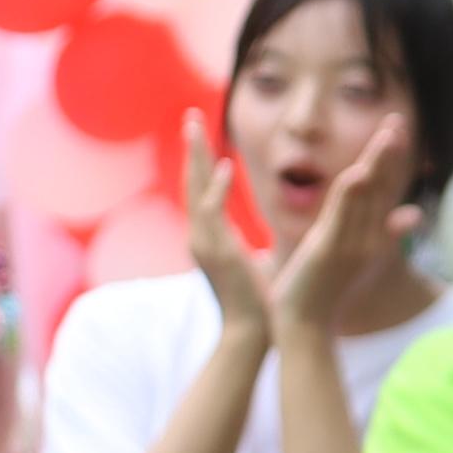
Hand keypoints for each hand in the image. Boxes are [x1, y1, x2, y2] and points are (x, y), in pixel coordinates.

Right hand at [174, 112, 267, 333]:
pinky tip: (224, 166)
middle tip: (191, 115)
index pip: (200, 192)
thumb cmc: (255, 306)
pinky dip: (216, 190)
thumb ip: (250, 253)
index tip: (202, 136)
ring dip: (195, 156)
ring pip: (195, 191)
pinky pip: (213, 214)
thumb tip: (263, 249)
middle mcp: (200, 238)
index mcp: (208, 239)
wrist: (250, 336)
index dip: (200, 164)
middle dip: (190, 149)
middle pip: (190, 183)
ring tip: (195, 125)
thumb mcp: (250, 269)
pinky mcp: (217, 253)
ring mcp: (204, 245)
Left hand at [263, 106, 412, 339]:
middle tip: (398, 120)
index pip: (387, 191)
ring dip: (379, 161)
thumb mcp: (359, 260)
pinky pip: (343, 215)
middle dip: (391, 152)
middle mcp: (368, 239)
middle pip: (383, 187)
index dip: (393, 160)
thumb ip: (385, 233)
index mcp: (373, 239)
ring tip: (388, 132)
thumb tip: (415, 214)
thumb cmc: (325, 293)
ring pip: (368, 194)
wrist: (307, 328)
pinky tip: (360, 169)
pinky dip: (353, 191)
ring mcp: (352, 245)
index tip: (396, 130)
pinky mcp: (330, 251)